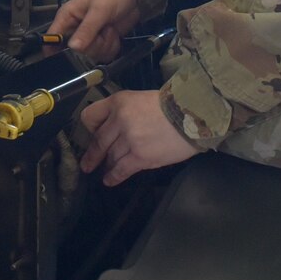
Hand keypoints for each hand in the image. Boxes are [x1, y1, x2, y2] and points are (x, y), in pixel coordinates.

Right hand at [53, 0, 141, 62]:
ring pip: (91, 54)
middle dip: (92, 45)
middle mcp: (76, 29)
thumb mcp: (99, 10)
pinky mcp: (102, 42)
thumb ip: (86, 29)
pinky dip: (112, 46)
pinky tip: (114, 34)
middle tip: (101, 31)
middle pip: (75, 51)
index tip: (67, 56)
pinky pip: (103, 54)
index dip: (54, 50)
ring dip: (104, 45)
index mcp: (68, 17)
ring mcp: (90, 37)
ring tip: (109, 28)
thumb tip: (73, 47)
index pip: (52, 38)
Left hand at [79, 89, 199, 186]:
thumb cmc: (172, 104)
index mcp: (118, 102)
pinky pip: (121, 170)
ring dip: (107, 165)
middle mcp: (119, 120)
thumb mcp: (141, 98)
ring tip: (105, 171)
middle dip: (92, 155)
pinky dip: (113, 177)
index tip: (91, 135)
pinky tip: (109, 181)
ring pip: (110, 156)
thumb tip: (116, 127)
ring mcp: (129, 139)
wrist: (193, 114)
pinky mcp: (140, 157)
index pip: (91, 116)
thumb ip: (125, 111)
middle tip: (87, 164)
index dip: (90, 128)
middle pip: (98, 141)